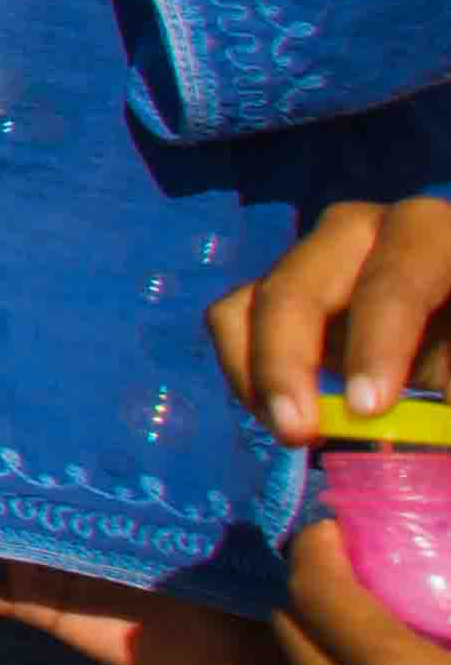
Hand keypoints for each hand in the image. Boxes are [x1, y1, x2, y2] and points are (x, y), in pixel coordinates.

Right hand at [217, 195, 450, 444]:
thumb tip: (429, 426)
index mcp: (435, 242)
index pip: (396, 278)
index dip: (377, 342)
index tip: (367, 410)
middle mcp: (367, 232)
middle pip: (300, 282)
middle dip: (289, 358)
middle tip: (300, 431)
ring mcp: (318, 256)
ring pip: (256, 299)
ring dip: (261, 372)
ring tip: (291, 431)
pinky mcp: (285, 287)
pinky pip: (233, 318)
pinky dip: (244, 371)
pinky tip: (278, 415)